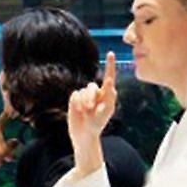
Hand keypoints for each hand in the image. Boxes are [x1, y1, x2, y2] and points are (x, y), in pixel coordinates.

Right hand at [66, 52, 117, 174]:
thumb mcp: (106, 110)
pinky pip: (76, 94)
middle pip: (92, 87)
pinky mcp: (75, 98)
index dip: (110, 65)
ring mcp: (85, 95)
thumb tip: (110, 80)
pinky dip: (77, 103)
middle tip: (90, 108)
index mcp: (107, 94)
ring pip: (83, 91)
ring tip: (85, 111)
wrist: (84, 133)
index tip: (111, 53)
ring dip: (84, 102)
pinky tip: (79, 111)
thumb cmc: (98, 124)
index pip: (109, 76)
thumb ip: (109, 95)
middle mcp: (96, 92)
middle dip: (91, 97)